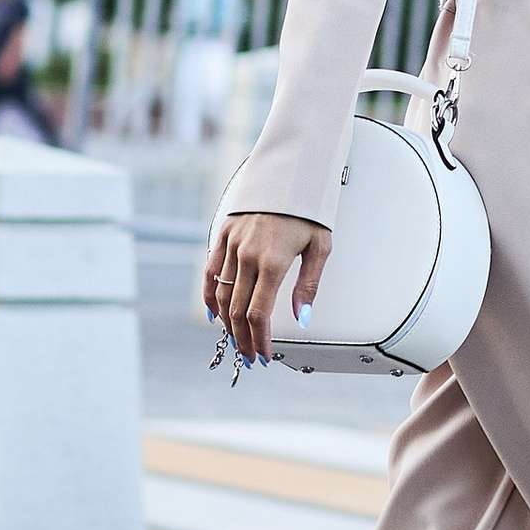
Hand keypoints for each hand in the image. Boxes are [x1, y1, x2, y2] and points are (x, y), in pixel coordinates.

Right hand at [205, 210, 330, 364]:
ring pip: (221, 294)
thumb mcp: (320, 246)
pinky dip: (210, 295)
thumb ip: (309, 284)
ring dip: (227, 323)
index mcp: (273, 261)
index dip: (260, 340)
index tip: (265, 356)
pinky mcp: (224, 234)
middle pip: (238, 310)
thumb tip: (302, 318)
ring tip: (237, 340)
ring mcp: (232, 244)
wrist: (290, 172)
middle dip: (244, 339)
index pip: (259, 314)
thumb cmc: (309, 211)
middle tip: (251, 357)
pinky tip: (215, 314)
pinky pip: (210, 271)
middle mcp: (248, 255)